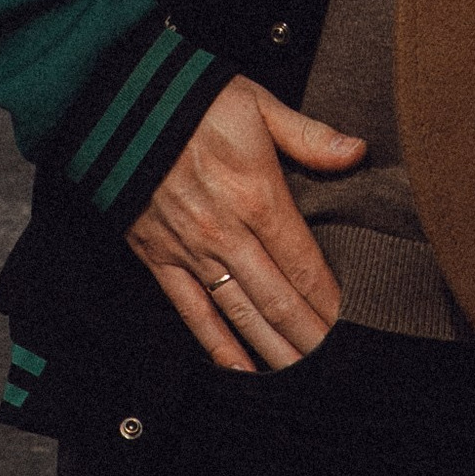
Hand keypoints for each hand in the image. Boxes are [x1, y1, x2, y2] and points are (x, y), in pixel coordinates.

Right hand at [125, 75, 363, 372]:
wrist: (118, 99)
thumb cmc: (189, 97)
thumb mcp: (256, 103)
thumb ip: (308, 134)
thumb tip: (356, 152)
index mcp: (257, 194)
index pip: (305, 265)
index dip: (332, 301)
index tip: (355, 324)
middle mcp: (227, 232)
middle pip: (279, 300)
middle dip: (311, 337)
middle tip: (340, 366)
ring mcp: (192, 250)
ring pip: (242, 315)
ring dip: (275, 350)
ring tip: (304, 378)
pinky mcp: (160, 258)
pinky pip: (194, 313)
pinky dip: (219, 346)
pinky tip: (243, 371)